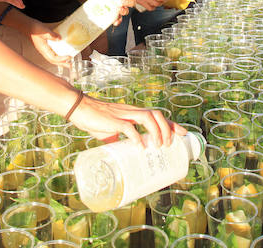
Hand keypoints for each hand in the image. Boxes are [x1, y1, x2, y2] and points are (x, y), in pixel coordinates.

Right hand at [26, 20, 72, 68]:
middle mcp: (43, 51)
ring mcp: (44, 49)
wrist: (28, 26)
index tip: (68, 57)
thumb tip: (59, 39)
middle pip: (53, 61)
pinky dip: (58, 56)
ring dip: (61, 61)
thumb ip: (52, 35)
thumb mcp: (44, 31)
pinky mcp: (45, 47)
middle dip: (62, 64)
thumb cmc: (35, 29)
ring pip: (53, 58)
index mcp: (43, 49)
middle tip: (70, 65)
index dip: (61, 59)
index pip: (53, 58)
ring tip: (68, 62)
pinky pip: (53, 54)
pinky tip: (62, 54)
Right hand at [68, 95, 184, 147]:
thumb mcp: (110, 131)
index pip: (157, 115)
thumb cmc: (94, 119)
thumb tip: (123, 154)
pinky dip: (137, 138)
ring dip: (157, 132)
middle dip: (168, 129)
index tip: (183, 134)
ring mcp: (123, 115)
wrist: (79, 108)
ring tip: (159, 146)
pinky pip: (129, 128)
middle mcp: (131, 111)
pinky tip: (140, 147)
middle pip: (157, 114)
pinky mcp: (113, 121)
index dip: (172, 124)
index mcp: (133, 113)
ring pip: (148, 117)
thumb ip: (119, 139)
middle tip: (169, 145)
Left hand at [91, 0, 133, 23]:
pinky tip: (115, 21)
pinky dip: (118, 21)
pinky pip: (118, 20)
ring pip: (126, 11)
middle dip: (129, 2)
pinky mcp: (115, 16)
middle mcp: (124, 1)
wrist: (95, 1)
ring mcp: (120, 9)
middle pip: (132, 2)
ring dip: (124, 11)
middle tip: (122, 2)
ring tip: (119, 10)